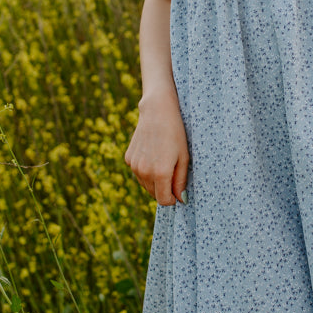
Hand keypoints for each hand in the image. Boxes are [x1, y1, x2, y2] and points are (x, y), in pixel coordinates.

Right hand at [124, 91, 189, 205]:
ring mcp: (134, 165)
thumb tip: (180, 199)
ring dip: (154, 180)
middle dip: (164, 189)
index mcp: (160, 173)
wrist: (157, 112)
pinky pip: (138, 173)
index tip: (177, 192)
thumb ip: (180, 181)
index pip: (163, 200)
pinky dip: (146, 170)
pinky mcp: (128, 158)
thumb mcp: (184, 158)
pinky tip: (153, 154)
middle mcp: (144, 171)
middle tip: (173, 172)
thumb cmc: (176, 134)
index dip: (172, 199)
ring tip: (163, 161)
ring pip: (145, 184)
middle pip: (154, 194)